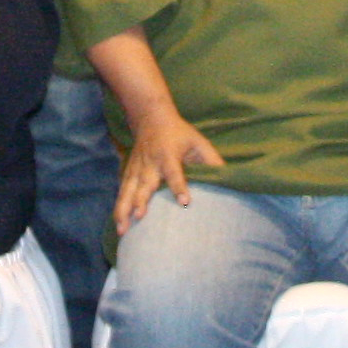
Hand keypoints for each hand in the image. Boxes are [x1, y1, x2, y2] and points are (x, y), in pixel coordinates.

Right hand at [113, 109, 221, 228]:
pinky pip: (122, 192)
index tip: (184, 202)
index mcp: (169, 155)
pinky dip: (119, 208)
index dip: (179, 187)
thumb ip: (212, 160)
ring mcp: (136, 168)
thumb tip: (228, 179)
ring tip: (122, 229)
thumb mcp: (198, 142)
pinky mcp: (128, 173)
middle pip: (145, 184)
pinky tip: (118, 225)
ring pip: (128, 191)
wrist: (150, 117)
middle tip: (140, 216)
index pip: (175, 172)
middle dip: (141, 200)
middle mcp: (150, 163)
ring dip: (123, 209)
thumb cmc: (180, 133)